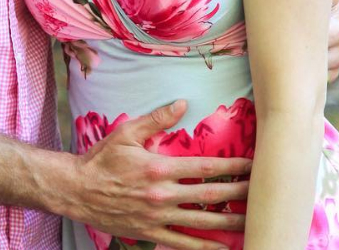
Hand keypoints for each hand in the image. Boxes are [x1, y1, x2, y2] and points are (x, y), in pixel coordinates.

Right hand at [67, 100, 250, 249]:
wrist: (77, 191)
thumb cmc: (101, 159)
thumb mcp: (127, 132)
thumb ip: (157, 119)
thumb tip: (182, 103)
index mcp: (159, 167)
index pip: (206, 167)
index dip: (232, 167)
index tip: (252, 165)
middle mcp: (162, 194)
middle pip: (210, 195)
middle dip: (239, 193)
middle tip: (262, 192)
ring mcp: (157, 217)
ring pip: (202, 222)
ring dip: (229, 222)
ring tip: (251, 221)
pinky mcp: (150, 233)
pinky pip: (182, 243)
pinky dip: (204, 247)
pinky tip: (223, 247)